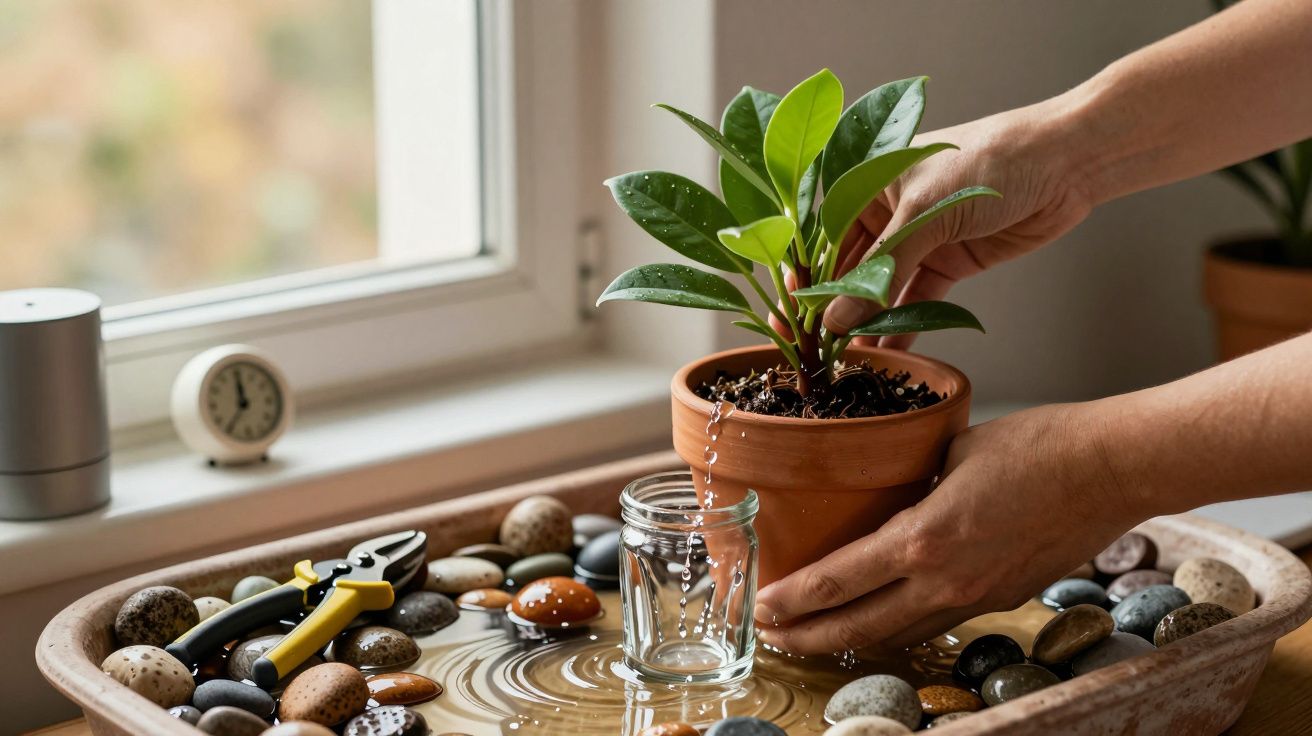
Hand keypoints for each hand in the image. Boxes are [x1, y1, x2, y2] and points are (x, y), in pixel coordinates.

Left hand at [753, 401, 1149, 653]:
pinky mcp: (1003, 598)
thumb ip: (910, 482)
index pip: (838, 581)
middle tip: (773, 636)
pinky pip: (937, 621)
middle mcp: (945, 581)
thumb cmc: (1036, 445)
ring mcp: (976, 597)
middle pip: (860, 626)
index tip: (763, 606)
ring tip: (818, 634)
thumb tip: (886, 491)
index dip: (794, 600)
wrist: (1111, 469)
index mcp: (923, 540)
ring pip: (899, 633)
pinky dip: (901, 625)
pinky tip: (885, 617)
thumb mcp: (950, 450)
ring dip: (854, 637)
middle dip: (809, 635)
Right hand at [821, 101, 1094, 347]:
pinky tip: (889, 352)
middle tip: (816, 349)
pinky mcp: (949, 261)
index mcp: (868, 183)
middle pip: (851, 268)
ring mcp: (919, 239)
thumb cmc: (989, 161)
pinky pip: (919, 299)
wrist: (1065, 163)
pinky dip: (905, 325)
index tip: (791, 317)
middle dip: (836, 308)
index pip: (824, 238)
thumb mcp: (925, 211)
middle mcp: (888, 212)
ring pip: (883, 288)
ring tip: (849, 359)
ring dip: (869, 322)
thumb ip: (882, 268)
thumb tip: (837, 318)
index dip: (807, 278)